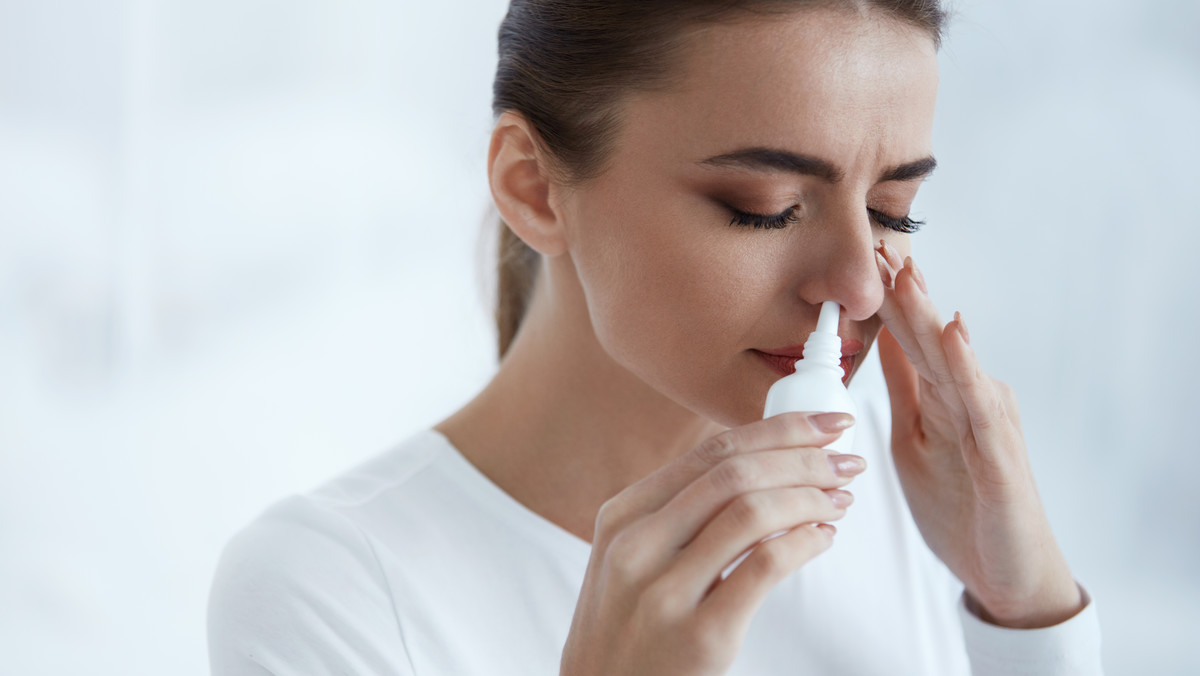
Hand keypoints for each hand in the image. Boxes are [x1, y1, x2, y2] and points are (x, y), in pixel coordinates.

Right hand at [560, 412, 862, 675]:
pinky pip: (763, 567)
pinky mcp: (698, 635)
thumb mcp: (629, 560)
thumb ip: (677, 515)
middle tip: (846, 461)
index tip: (824, 425)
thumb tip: (761, 465)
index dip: (778, 430)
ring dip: (810, 497)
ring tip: (839, 501)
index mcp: (622, 515)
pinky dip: (804, 542)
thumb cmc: (627, 631)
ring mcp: (663, 591)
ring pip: (752, 511)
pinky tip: (821, 539)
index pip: (712, 451)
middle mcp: (636, 545)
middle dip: (805, 458)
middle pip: (736, 472)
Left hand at [873, 240, 1083, 627]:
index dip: (885, 300)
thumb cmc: (962, 504)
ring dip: (927, 314)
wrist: (1006, 572)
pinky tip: (952, 332)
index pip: (909, 339)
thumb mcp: (914, 438)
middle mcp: (969, 398)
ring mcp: (987, 423)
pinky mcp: (1000, 454)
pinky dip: (964, 365)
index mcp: (943, 396)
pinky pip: (978, 403)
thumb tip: (881, 343)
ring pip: (951, 359)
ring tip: (906, 273)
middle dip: (903, 292)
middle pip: (928, 338)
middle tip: (877, 245)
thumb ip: (905, 390)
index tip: (861, 257)